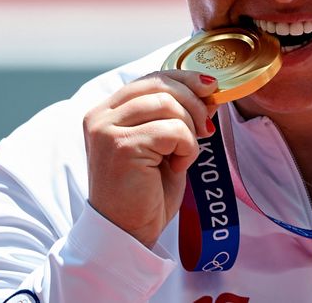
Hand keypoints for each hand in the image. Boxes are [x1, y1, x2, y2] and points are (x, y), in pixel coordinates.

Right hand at [82, 71, 218, 247]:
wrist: (127, 233)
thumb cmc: (145, 192)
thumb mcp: (162, 144)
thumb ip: (175, 115)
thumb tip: (207, 90)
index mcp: (106, 111)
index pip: (151, 79)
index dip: (185, 79)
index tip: (210, 90)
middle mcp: (101, 116)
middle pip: (161, 86)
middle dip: (194, 102)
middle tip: (207, 128)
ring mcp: (107, 130)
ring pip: (169, 105)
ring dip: (189, 130)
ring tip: (184, 155)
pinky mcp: (122, 146)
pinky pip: (173, 130)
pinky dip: (186, 148)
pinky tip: (177, 165)